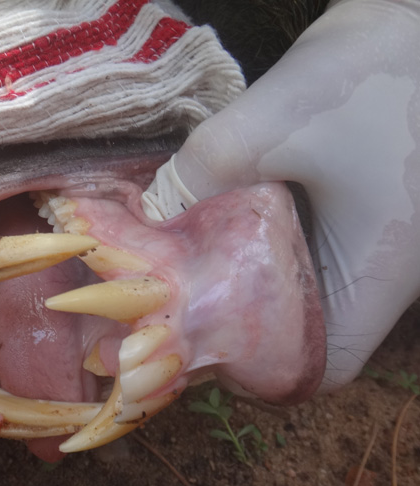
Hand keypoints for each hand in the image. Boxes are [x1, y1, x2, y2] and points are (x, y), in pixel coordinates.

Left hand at [142, 0, 419, 391]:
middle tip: (178, 296)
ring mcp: (378, 248)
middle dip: (238, 322)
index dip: (259, 371)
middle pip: (303, 334)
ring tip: (193, 257)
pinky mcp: (365, 220)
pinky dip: (265, 250)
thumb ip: (200, 173)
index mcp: (378, 274)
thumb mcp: (273, 120)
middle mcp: (385, 275)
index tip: (204, 339)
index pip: (319, 368)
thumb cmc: (375, 71)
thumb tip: (143, 217)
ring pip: (306, 294)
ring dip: (249, 282)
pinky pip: (312, 256)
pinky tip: (227, 219)